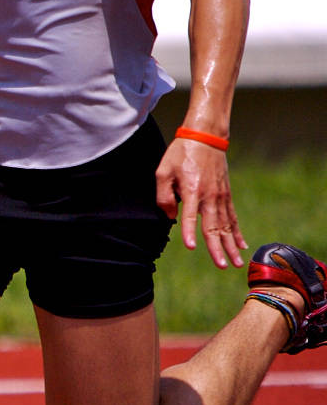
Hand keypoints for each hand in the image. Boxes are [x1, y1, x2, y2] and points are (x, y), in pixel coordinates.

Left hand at [157, 136, 244, 268]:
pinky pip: (232, 217)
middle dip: (217, 248)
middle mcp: (209, 196)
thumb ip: (164, 196)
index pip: (189, 216)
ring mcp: (221, 196)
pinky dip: (236, 232)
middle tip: (222, 266)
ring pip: (226, 226)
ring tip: (236, 262)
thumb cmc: (180, 154)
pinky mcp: (226, 195)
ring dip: (231, 245)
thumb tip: (170, 216)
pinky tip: (242, 245)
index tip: (191, 247)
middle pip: (214, 227)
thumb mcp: (163, 171)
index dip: (189, 231)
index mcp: (192, 190)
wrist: (205, 138)